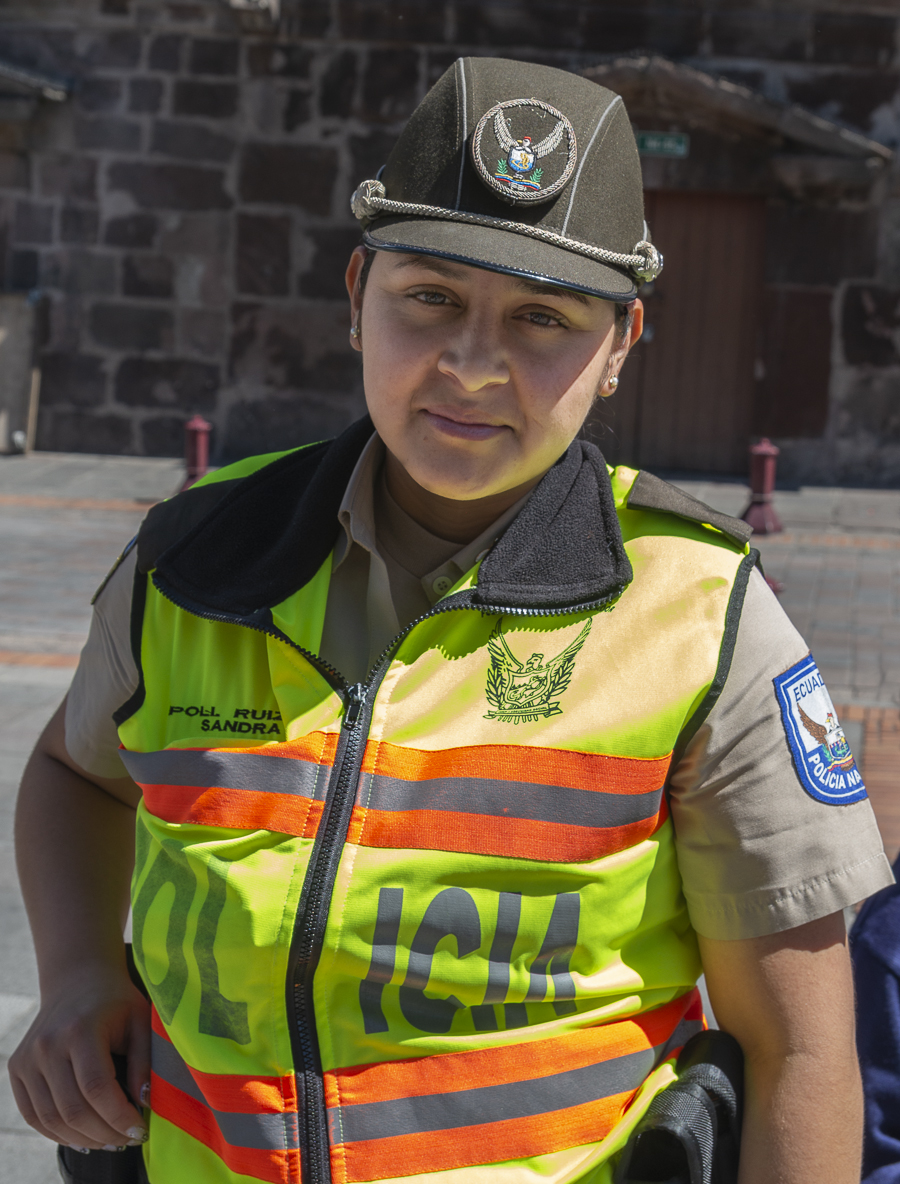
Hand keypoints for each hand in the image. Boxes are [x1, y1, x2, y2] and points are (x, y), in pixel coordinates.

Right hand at [8, 964, 150, 1150]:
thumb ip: (143, 1062)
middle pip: (73, 1109)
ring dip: (82, 1139)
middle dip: (104, 1133)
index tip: (140, 1130)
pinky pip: (33, 1114)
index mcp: (80, 1029)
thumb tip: (143, 1105)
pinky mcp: (17, 1067)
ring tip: (110, 1142)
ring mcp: (27, 1058)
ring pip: (51, 1118)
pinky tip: (82, 1137)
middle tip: (128, 1140)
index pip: (97, 1088)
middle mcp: (47, 1045)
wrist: (77, 978)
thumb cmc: (116, 1001)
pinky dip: (57, 1133)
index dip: (119, 1116)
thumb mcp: (140, 1021)